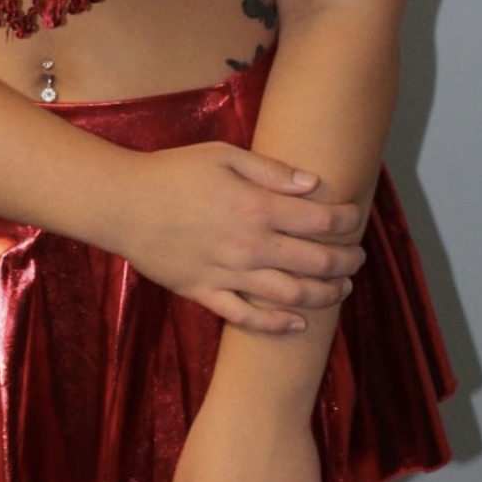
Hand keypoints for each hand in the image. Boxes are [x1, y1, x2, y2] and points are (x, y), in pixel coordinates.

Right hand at [117, 141, 363, 330]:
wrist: (123, 203)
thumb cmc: (173, 171)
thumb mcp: (223, 155)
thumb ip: (270, 171)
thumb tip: (313, 184)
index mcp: (257, 207)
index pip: (319, 219)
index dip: (346, 220)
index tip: (356, 218)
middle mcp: (250, 246)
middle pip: (315, 262)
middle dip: (345, 261)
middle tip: (357, 258)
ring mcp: (229, 274)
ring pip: (291, 295)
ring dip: (324, 295)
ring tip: (341, 290)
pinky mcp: (206, 293)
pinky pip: (249, 319)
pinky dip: (278, 326)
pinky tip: (298, 322)